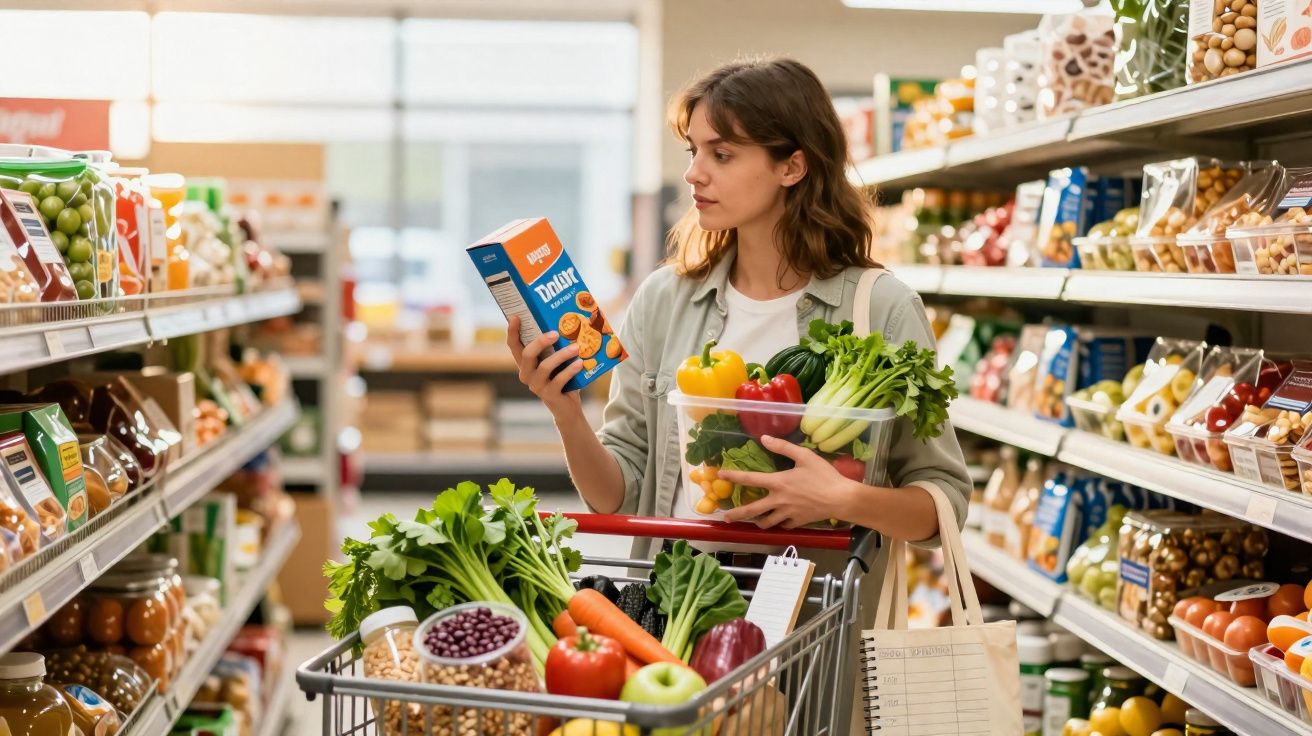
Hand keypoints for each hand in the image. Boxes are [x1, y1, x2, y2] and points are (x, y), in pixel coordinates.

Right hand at [506, 315, 582, 418]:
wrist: (567, 406)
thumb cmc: (562, 377)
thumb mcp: (557, 361)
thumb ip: (556, 346)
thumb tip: (569, 322)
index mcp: (526, 363)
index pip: (514, 345)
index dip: (512, 331)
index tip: (515, 316)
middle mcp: (526, 374)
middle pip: (527, 354)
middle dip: (540, 342)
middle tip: (555, 333)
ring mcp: (536, 385)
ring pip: (545, 367)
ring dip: (561, 355)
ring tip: (576, 347)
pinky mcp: (548, 395)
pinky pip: (559, 380)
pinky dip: (570, 370)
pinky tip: (580, 363)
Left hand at [718, 435, 857, 529]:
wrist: (840, 499)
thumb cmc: (824, 475)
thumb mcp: (804, 456)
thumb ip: (783, 447)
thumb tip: (764, 438)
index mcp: (778, 483)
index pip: (750, 479)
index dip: (734, 476)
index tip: (721, 474)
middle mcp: (779, 500)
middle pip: (752, 510)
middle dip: (737, 514)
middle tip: (726, 517)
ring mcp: (787, 514)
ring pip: (767, 522)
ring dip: (758, 522)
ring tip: (753, 522)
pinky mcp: (797, 522)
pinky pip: (783, 525)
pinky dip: (779, 523)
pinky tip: (779, 521)